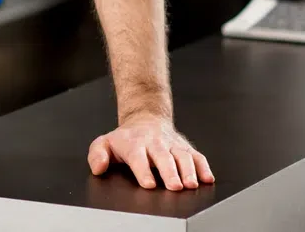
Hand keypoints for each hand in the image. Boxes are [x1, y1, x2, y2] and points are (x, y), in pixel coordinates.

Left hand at [88, 112, 213, 190]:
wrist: (145, 118)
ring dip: (188, 170)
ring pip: (183, 156)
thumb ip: (97, 155)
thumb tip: (99, 168)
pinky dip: (204, 166)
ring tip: (191, 184)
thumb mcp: (104, 143)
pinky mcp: (185, 147)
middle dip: (170, 172)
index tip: (148, 183)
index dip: (143, 171)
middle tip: (174, 186)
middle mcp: (155, 143)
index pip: (138, 157)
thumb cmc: (125, 138)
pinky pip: (197, 156)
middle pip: (163, 158)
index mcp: (134, 144)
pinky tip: (207, 178)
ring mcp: (172, 144)